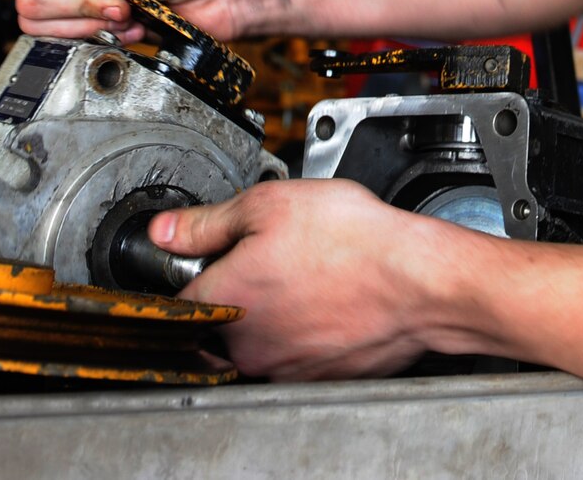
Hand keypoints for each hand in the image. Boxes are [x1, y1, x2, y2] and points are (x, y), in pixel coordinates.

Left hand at [156, 179, 474, 380]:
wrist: (416, 280)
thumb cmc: (351, 240)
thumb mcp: (267, 204)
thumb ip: (206, 222)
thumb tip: (165, 232)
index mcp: (226, 301)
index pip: (178, 299)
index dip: (192, 274)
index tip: (213, 257)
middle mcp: (249, 346)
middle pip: (221, 322)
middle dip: (239, 294)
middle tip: (274, 259)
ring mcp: (286, 368)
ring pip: (262, 340)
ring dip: (276, 314)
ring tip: (310, 277)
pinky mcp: (321, 378)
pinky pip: (300, 355)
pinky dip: (309, 332)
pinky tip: (331, 300)